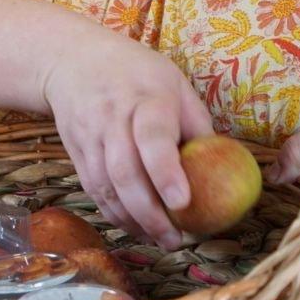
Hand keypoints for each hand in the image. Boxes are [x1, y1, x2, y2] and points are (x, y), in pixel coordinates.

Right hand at [41, 29, 214, 249]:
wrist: (75, 59)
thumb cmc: (138, 73)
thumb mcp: (175, 84)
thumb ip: (195, 125)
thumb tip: (224, 169)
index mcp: (146, 98)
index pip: (152, 137)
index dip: (166, 172)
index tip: (183, 202)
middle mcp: (113, 116)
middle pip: (124, 171)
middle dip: (149, 213)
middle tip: (175, 239)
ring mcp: (89, 134)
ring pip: (105, 186)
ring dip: (131, 220)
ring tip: (158, 239)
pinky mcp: (75, 150)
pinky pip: (92, 189)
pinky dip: (113, 213)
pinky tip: (134, 226)